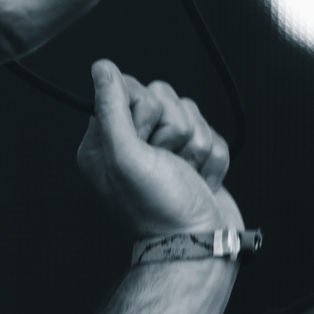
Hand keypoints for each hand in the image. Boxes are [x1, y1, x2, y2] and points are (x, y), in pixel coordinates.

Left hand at [77, 60, 242, 237]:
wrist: (200, 246)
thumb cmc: (159, 208)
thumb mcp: (126, 156)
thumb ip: (111, 108)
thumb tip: (101, 67)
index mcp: (105, 140)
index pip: (128, 89)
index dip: (147, 110)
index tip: (146, 140)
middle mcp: (132, 142)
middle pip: (164, 96)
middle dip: (174, 131)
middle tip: (167, 162)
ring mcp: (166, 150)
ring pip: (191, 113)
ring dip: (196, 146)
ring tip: (185, 175)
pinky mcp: (195, 157)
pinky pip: (212, 133)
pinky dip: (213, 159)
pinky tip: (201, 181)